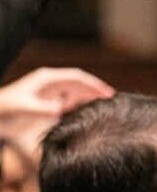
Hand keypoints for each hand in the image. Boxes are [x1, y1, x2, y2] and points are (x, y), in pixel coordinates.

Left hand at [0, 67, 114, 153]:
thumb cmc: (4, 109)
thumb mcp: (23, 107)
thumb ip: (42, 108)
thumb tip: (62, 109)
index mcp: (47, 78)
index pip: (77, 77)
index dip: (94, 84)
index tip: (107, 92)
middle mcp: (50, 83)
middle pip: (79, 84)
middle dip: (95, 90)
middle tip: (112, 100)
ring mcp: (49, 92)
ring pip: (75, 93)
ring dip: (88, 98)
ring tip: (102, 107)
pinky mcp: (46, 102)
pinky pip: (68, 102)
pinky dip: (78, 106)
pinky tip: (84, 115)